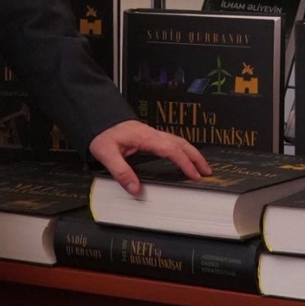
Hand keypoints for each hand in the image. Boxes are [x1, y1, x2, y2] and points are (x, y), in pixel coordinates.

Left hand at [87, 121, 210, 196]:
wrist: (97, 117)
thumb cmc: (102, 133)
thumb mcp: (106, 153)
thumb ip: (121, 171)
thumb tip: (136, 189)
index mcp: (145, 138)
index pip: (171, 149)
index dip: (184, 162)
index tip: (194, 175)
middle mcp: (152, 134)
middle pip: (180, 143)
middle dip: (196, 157)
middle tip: (207, 171)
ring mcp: (152, 134)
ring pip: (178, 140)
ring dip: (191, 152)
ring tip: (201, 166)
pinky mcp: (149, 136)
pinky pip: (171, 141)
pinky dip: (182, 149)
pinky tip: (184, 157)